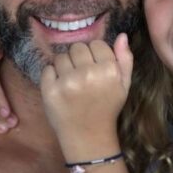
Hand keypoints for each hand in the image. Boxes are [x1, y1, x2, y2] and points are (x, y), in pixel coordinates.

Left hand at [40, 33, 132, 159]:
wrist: (88, 137)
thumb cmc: (107, 108)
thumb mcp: (124, 85)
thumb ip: (125, 59)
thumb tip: (122, 35)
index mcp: (109, 70)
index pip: (96, 44)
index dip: (95, 54)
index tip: (94, 66)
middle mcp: (88, 73)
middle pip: (77, 47)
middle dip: (79, 58)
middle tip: (81, 73)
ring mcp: (68, 82)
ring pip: (61, 56)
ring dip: (64, 66)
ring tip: (70, 81)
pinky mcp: (50, 91)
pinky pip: (47, 69)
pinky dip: (51, 76)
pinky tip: (60, 87)